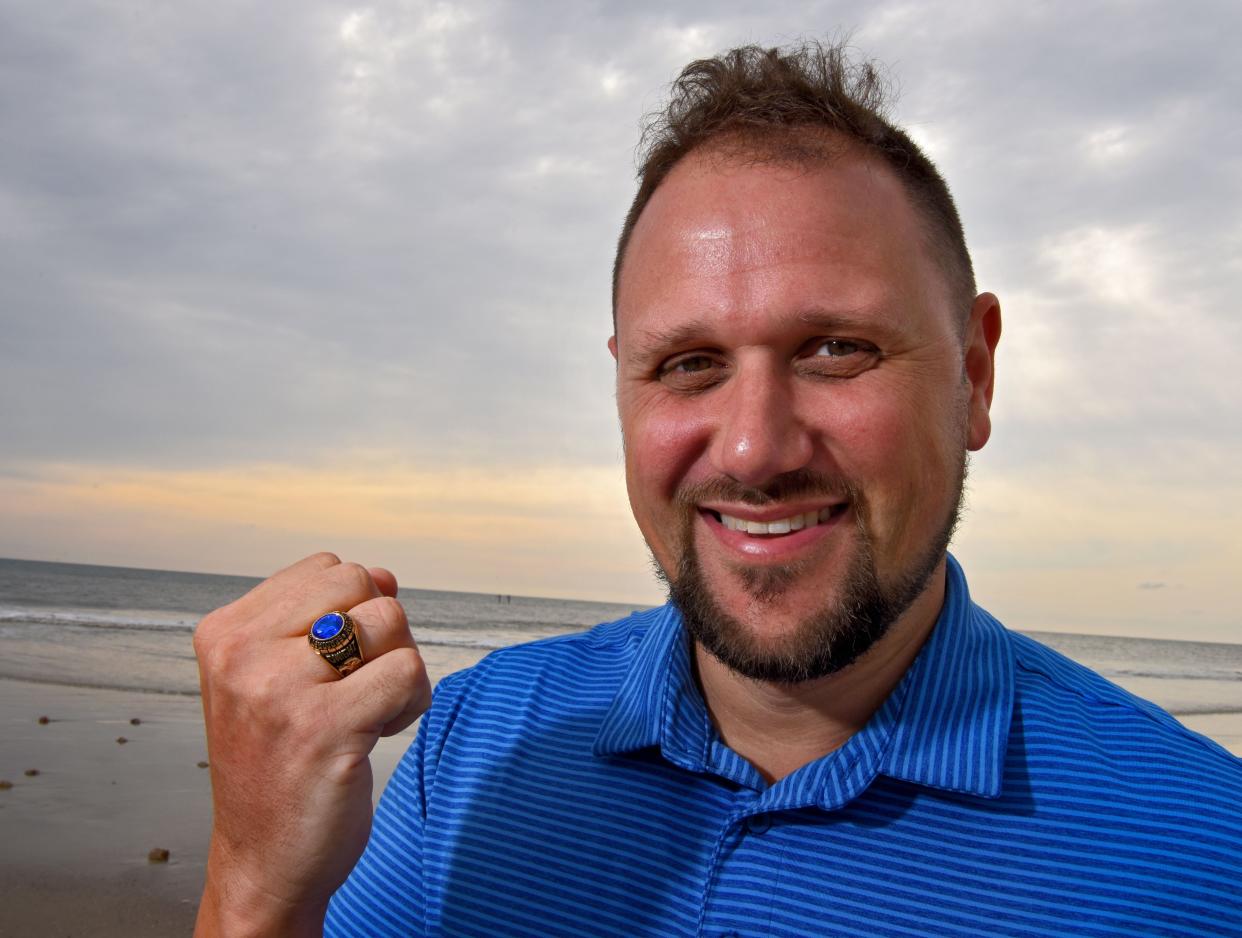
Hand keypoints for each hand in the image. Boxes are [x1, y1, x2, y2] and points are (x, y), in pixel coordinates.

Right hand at [193, 553, 430, 936]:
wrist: (262, 862)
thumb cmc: (279, 765)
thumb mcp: (274, 676)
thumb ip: (322, 615)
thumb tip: (386, 576)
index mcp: (224, 632)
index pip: (327, 569)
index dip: (350, 613)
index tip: (327, 669)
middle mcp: (242, 653)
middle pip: (361, 582)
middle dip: (379, 632)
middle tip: (353, 688)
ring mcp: (279, 689)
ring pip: (390, 620)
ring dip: (398, 668)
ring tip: (364, 713)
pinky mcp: (324, 726)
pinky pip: (409, 672)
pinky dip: (412, 703)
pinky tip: (376, 735)